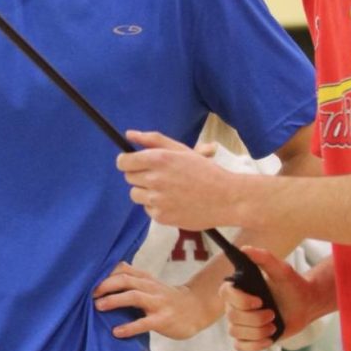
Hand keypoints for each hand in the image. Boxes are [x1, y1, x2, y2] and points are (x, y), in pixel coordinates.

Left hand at [93, 261, 212, 340]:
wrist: (196, 308)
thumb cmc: (165, 298)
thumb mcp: (150, 285)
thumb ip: (130, 282)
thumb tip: (100, 283)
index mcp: (145, 278)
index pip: (123, 269)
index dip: (105, 273)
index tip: (87, 280)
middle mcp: (150, 287)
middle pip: (125, 279)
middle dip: (105, 285)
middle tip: (88, 293)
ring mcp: (158, 302)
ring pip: (134, 296)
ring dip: (114, 300)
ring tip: (98, 307)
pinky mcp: (163, 319)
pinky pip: (144, 322)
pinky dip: (129, 327)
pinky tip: (116, 332)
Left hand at [117, 129, 241, 228]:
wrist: (226, 198)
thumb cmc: (205, 171)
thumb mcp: (181, 150)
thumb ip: (152, 140)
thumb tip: (129, 134)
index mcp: (158, 159)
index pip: (123, 162)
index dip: (127, 162)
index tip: (133, 163)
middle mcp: (154, 179)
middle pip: (129, 178)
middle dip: (140, 175)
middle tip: (159, 176)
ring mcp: (157, 200)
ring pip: (135, 194)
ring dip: (146, 192)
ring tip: (167, 190)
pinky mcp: (161, 216)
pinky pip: (147, 209)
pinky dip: (156, 206)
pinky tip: (174, 202)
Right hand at [220, 246, 317, 350]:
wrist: (304, 304)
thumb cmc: (292, 285)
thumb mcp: (281, 269)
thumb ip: (264, 258)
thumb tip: (245, 249)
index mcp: (239, 287)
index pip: (225, 293)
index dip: (240, 300)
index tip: (260, 301)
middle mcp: (235, 304)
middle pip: (232, 317)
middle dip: (256, 319)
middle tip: (273, 314)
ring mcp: (241, 322)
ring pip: (236, 332)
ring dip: (258, 332)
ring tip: (273, 326)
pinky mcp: (248, 337)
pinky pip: (240, 346)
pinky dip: (254, 345)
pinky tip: (268, 339)